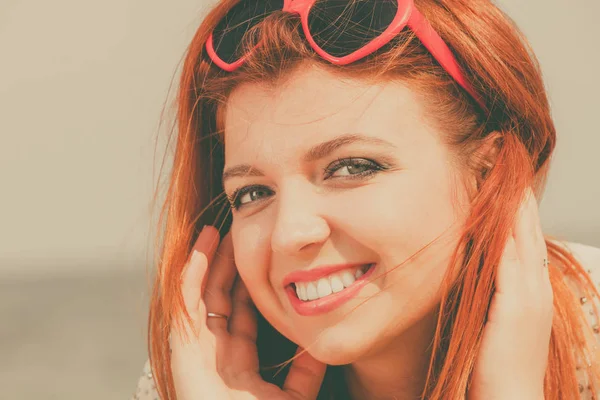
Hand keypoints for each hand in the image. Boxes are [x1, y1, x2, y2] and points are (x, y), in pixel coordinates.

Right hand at [170, 225, 326, 399]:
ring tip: (219, 230)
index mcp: (236, 363)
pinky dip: (192, 268)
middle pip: (218, 297)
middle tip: (238, 233)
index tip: (260, 257)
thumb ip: (304, 374)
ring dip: (208, 260)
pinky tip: (204, 242)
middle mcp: (212, 352)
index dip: (247, 285)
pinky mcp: (182, 346)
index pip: (240, 314)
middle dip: (227, 265)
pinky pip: (186, 299)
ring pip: (200, 293)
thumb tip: (320, 346)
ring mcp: (195, 348)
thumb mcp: (292, 398)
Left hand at [468, 188, 552, 399]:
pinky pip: (509, 261)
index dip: (519, 211)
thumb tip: (477, 266)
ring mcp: (529, 295)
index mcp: (532, 290)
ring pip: (522, 240)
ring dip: (513, 208)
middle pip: (528, 233)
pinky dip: (504, 236)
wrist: (511, 397)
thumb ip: (493, 291)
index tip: (508, 182)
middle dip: (519, 199)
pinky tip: (496, 214)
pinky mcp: (515, 305)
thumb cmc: (497, 362)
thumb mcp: (497, 318)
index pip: (526, 240)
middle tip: (508, 166)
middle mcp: (536, 287)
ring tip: (505, 177)